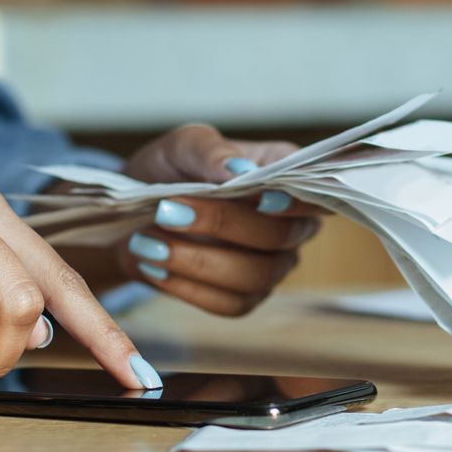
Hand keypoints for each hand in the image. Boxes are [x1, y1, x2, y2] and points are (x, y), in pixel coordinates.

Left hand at [112, 124, 324, 315]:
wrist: (134, 213)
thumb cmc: (169, 171)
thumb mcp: (182, 146)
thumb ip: (210, 152)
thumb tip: (240, 170)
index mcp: (285, 177)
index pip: (316, 193)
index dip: (299, 202)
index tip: (263, 199)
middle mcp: (289, 223)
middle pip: (281, 236)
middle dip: (223, 225)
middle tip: (168, 211)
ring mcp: (271, 264)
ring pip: (256, 276)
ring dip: (199, 261)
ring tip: (149, 243)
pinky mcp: (244, 296)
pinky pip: (230, 304)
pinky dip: (188, 287)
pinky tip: (154, 266)